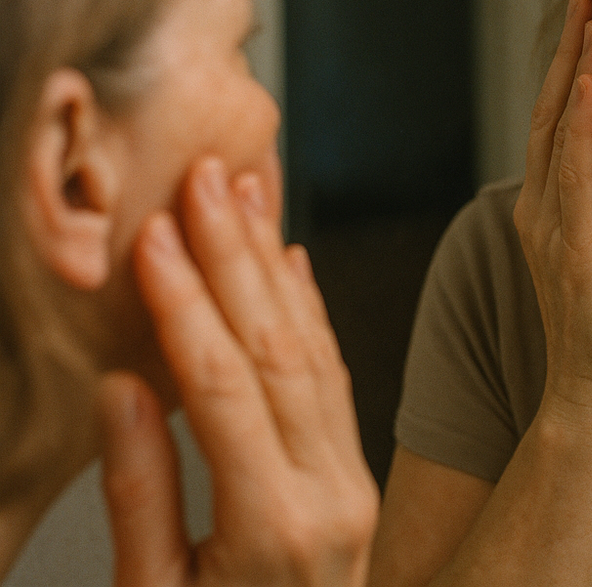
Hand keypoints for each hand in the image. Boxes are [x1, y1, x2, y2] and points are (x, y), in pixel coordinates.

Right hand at [99, 156, 377, 586]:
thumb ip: (144, 493)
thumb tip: (124, 384)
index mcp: (271, 526)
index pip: (223, 387)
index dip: (186, 304)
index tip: (154, 235)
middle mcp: (328, 493)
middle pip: (278, 350)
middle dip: (236, 258)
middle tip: (208, 177)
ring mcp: (352, 482)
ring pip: (314, 351)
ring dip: (274, 268)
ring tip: (244, 194)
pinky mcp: (355, 477)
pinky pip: (336, 376)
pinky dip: (312, 311)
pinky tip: (291, 260)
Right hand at [512, 0, 591, 431]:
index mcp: (564, 204)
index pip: (572, 119)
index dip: (583, 68)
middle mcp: (545, 204)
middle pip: (555, 110)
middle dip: (571, 52)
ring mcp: (549, 222)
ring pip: (558, 129)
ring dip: (572, 71)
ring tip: (587, 18)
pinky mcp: (568, 244)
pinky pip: (572, 171)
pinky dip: (579, 124)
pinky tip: (590, 84)